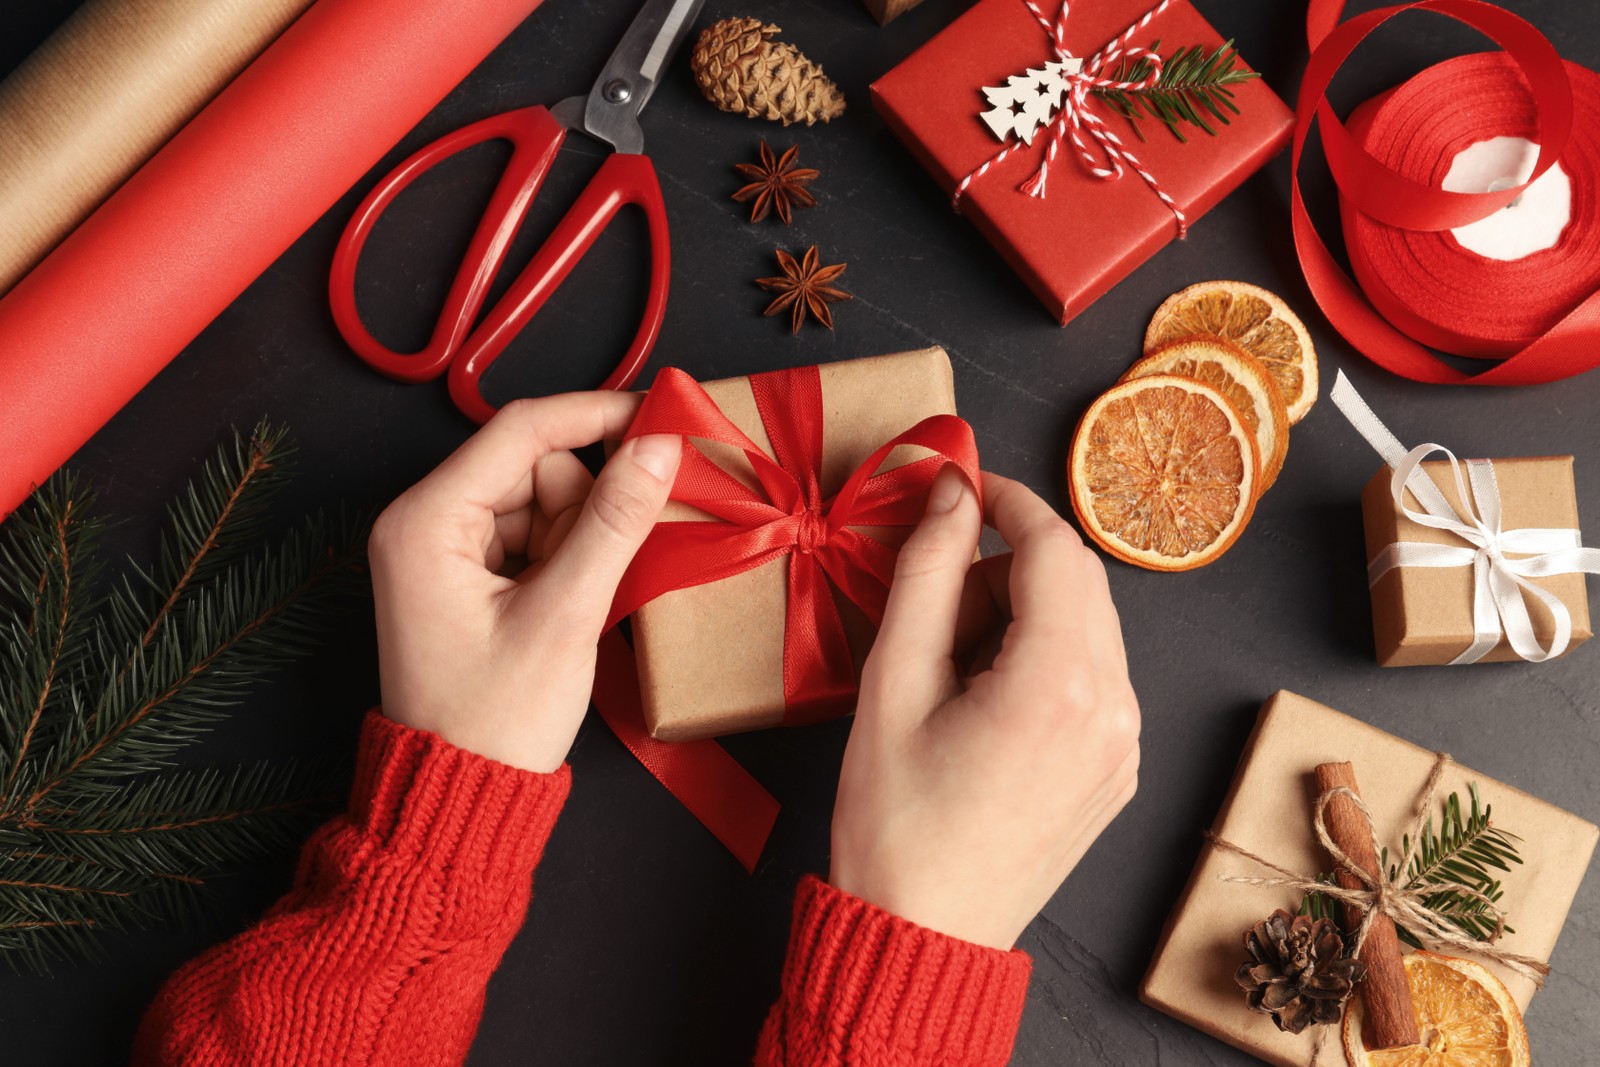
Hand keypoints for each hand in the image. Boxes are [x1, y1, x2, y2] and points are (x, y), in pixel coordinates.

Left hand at [368, 394, 681, 772]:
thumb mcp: (564, 616)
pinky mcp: (465, 574)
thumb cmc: (496, 719)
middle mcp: (423, 520)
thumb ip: (614, 523)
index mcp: (425, 520)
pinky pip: (534, 534)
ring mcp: (442, 548)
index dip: (597, 415)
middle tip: (591, 576)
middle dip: (583, 506)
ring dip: (577, 538)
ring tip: (569, 606)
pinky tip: (566, 605)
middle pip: (534, 465)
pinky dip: (566, 558)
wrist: (460, 796)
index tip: (665, 416)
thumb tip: (661, 446)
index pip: (521, 430)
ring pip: (541, 499)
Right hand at [830, 469, 1139, 949]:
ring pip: (1085, 628)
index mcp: (1061, 683)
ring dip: (1022, 615)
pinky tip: (981, 700)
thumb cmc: (894, 822)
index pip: (1054, 547)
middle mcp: (1114, 709)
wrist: (923, 933)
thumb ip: (928, 571)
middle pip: (1076, 582)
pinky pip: (1091, 678)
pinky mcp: (1117, 770)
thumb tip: (951, 492)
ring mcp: (1124, 745)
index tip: (961, 485)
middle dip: (1006, 566)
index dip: (1007, 500)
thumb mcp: (893, 681)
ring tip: (949, 668)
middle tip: (935, 601)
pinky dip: (1040, 660)